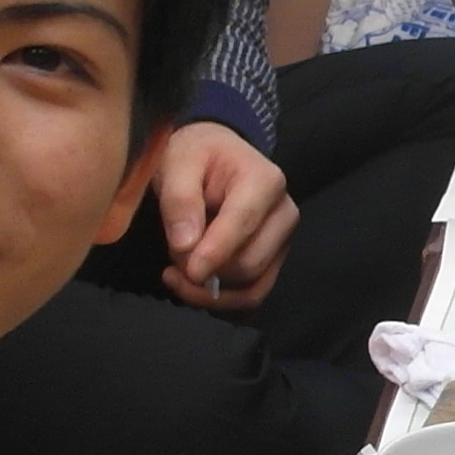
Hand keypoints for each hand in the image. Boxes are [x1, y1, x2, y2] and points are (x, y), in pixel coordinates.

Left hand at [149, 120, 295, 312]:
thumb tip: (186, 245)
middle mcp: (284, 212)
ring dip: (211, 290)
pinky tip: (195, 288)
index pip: (243, 223)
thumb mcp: (178, 163)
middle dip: (206, 271)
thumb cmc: (196, 155)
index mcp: (265, 180)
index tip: (186, 271)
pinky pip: (254, 293)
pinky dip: (224, 300)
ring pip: (252, 283)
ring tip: (176, 274)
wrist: (214, 156)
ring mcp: (282, 238)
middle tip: (170, 261)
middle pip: (249, 261)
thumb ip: (180, 199)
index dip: (214, 252)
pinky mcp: (274, 258)